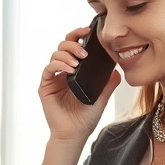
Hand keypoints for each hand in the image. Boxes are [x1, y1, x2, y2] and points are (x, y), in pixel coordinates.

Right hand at [39, 27, 121, 144]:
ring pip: (55, 54)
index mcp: (75, 70)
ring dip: (66, 55)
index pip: (74, 46)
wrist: (74, 134)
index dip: (78, 35)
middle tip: (84, 51)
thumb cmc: (85, 117)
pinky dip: (59, 65)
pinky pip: (49, 69)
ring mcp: (53, 78)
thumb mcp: (102, 97)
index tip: (88, 31)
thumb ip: (108, 83)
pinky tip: (69, 69)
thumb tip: (118, 70)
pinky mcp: (45, 86)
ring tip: (77, 62)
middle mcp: (63, 71)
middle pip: (62, 46)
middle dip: (73, 42)